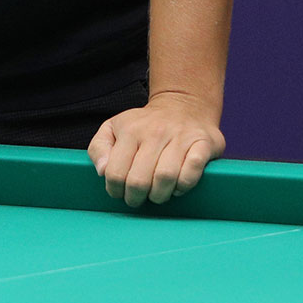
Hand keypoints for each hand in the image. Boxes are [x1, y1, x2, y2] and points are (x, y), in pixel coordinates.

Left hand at [88, 90, 222, 206]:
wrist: (185, 104)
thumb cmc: (145, 124)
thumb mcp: (114, 128)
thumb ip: (99, 148)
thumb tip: (103, 171)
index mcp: (131, 130)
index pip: (115, 173)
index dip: (115, 190)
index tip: (120, 192)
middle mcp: (156, 132)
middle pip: (139, 181)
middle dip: (136, 197)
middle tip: (138, 198)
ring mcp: (181, 137)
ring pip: (165, 178)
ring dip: (159, 195)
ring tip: (157, 194)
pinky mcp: (203, 143)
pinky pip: (191, 172)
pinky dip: (183, 186)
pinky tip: (177, 186)